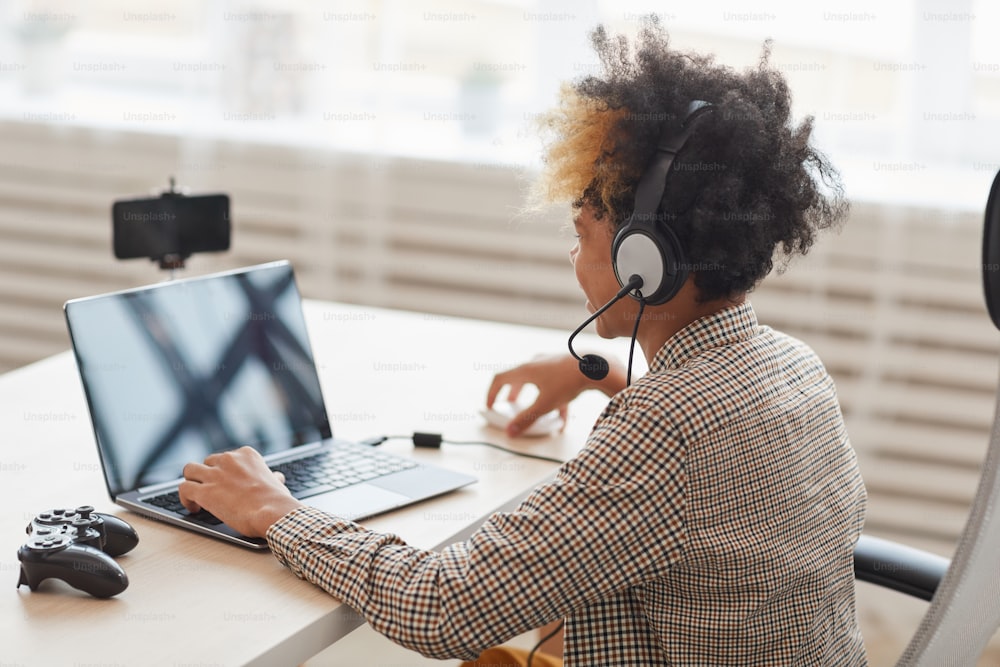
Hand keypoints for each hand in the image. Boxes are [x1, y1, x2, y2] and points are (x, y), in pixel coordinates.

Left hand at [179, 447, 303, 536]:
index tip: (227, 482)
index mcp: (246, 455)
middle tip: (210, 488)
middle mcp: (228, 460)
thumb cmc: (277, 500)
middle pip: (207, 462)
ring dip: (191, 481)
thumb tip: (276, 478)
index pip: (227, 457)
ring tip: (195, 494)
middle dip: (207, 474)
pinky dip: (185, 498)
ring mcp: (214, 475)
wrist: (272, 512)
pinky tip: (193, 508)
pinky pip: (184, 489)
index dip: (224, 471)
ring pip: (189, 470)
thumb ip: (271, 477)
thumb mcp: (276, 482)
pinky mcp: (204, 491)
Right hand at [486, 353, 624, 436]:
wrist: (596, 366)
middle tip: (510, 405)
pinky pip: (555, 386)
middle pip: (517, 378)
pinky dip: (554, 401)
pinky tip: (562, 420)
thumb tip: (510, 432)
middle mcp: (536, 363)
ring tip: (536, 411)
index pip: (499, 379)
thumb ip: (526, 419)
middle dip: (512, 394)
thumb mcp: (544, 404)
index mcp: (525, 369)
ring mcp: (551, 364)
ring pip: (537, 381)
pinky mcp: (566, 368)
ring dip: (533, 396)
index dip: (492, 393)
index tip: (490, 406)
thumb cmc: (568, 380)